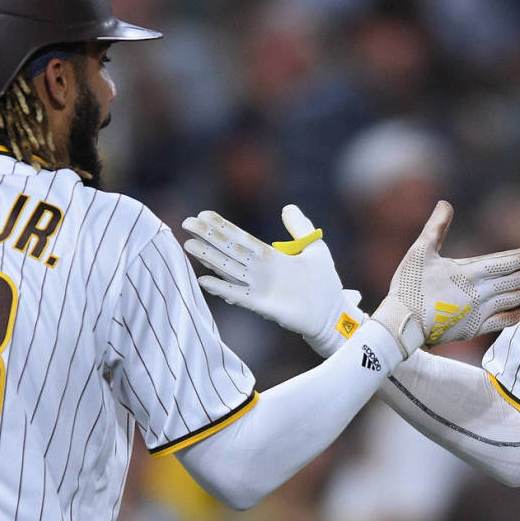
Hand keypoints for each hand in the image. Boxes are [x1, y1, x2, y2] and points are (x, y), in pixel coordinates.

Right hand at [182, 205, 364, 355]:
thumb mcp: (314, 248)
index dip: (222, 226)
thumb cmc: (324, 282)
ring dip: (209, 258)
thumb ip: (300, 227)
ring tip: (189, 245)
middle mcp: (260, 270)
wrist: (332, 313)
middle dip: (208, 237)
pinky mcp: (262, 305)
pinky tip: (204, 281)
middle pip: (229, 250)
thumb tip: (288, 207)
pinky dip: (221, 288)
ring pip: (229, 269)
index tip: (203, 214)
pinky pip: (238, 295)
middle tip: (186, 223)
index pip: (241, 237)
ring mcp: (259, 287)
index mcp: (270, 255)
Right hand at [370, 201, 519, 356]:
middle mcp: (478, 292)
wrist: (401, 324)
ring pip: (514, 301)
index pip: (505, 263)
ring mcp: (478, 312)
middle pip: (516, 281)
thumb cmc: (408, 286)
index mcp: (468, 272)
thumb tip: (445, 203)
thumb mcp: (419, 251)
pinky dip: (515, 315)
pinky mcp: (473, 328)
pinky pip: (501, 322)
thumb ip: (436, 227)